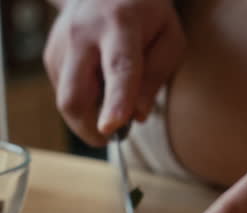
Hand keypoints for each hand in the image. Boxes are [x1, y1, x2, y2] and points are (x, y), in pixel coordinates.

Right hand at [44, 0, 184, 145]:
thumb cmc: (144, 16)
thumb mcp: (169, 39)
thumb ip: (156, 77)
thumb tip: (137, 116)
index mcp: (120, 24)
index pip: (118, 68)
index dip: (115, 101)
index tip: (110, 128)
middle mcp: (83, 33)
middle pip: (75, 96)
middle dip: (89, 128)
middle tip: (109, 136)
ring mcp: (61, 45)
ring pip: (66, 101)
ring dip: (88, 115)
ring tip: (108, 96)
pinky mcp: (50, 56)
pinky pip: (63, 94)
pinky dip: (82, 102)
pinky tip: (95, 84)